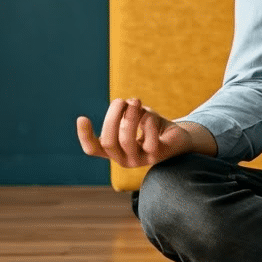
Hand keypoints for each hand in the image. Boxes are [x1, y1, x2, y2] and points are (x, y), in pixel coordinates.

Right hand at [76, 98, 214, 167]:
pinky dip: (149, 122)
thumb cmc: (153, 126)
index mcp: (114, 150)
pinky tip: (153, 117)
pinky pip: (148, 139)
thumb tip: (126, 105)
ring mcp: (139, 161)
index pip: (93, 149)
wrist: (179, 137)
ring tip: (136, 101)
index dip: (84, 136)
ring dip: (130, 116)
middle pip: (108, 141)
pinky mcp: (156, 157)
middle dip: (113, 116)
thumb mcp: (136, 115)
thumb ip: (127, 112)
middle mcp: (123, 159)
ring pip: (126, 140)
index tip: (82, 118)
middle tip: (122, 101)